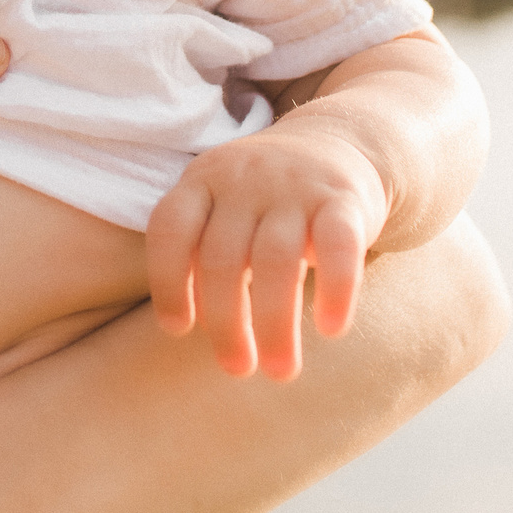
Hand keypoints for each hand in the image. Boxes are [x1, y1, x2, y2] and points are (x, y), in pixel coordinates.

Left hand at [145, 122, 389, 380]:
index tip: (178, 330)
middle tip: (238, 369)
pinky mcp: (344, 199)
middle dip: (227, 323)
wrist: (345, 141)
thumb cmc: (269, 197)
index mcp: (203, 179)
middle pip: (222, 257)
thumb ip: (201, 253)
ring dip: (275, 323)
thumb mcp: (224, 205)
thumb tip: (189, 326)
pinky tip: (331, 329)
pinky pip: (337, 247)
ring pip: (276, 259)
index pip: (170, 229)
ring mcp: (294, 186)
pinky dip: (334, 291)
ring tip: (281, 371)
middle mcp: (244, 178)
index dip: (167, 282)